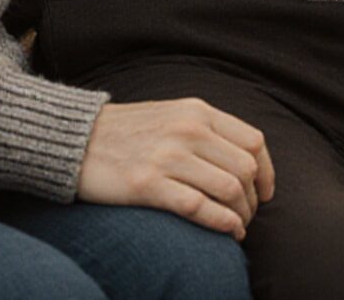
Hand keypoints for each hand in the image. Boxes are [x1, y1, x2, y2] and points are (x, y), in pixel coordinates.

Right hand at [75, 98, 275, 239]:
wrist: (76, 138)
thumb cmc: (128, 132)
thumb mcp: (173, 115)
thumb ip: (207, 131)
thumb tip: (246, 162)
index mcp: (197, 111)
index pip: (254, 141)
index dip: (267, 172)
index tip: (265, 193)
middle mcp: (188, 130)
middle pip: (246, 169)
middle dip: (254, 200)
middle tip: (247, 215)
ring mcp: (168, 156)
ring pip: (229, 189)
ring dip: (241, 215)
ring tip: (237, 226)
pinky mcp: (147, 183)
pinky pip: (199, 207)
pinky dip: (222, 224)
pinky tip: (228, 233)